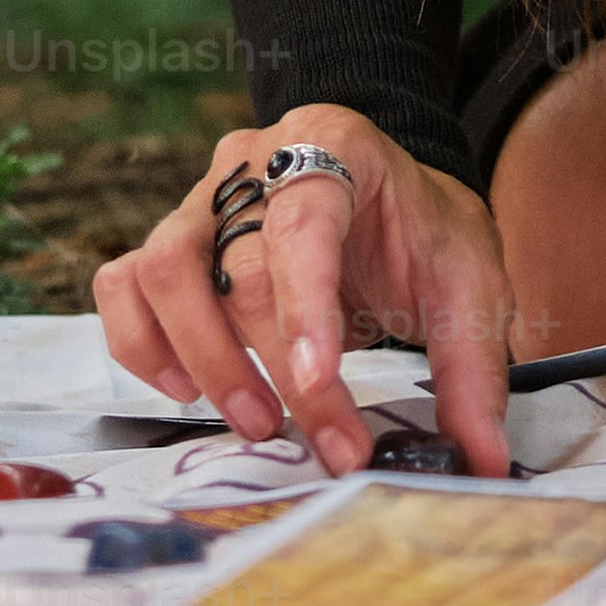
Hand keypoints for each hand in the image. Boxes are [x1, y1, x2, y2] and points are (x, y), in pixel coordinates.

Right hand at [92, 108, 517, 478]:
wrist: (387, 196)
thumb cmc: (421, 233)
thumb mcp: (469, 284)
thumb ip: (472, 368)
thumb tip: (481, 462)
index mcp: (333, 143)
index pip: (304, 218)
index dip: (305, 301)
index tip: (322, 380)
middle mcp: (251, 161)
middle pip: (238, 263)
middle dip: (278, 366)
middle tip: (329, 445)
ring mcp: (200, 198)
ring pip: (163, 270)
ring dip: (204, 359)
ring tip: (256, 424)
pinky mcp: (171, 243)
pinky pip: (123, 286)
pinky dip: (143, 344)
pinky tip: (188, 390)